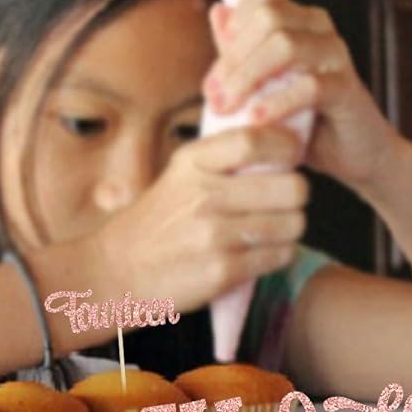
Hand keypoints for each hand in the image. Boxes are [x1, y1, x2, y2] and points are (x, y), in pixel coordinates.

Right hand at [69, 124, 308, 314]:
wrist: (116, 272)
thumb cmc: (156, 223)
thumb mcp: (179, 176)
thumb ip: (223, 159)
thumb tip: (280, 142)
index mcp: (194, 163)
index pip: (255, 140)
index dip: (286, 144)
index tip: (291, 154)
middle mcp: (205, 195)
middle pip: (291, 187)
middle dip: (296, 196)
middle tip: (284, 203)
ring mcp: (215, 235)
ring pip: (292, 225)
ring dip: (289, 229)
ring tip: (270, 231)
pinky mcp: (223, 271)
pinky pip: (279, 256)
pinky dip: (277, 255)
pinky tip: (258, 254)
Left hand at [203, 0, 399, 189]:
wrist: (351, 153)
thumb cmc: (305, 118)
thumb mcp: (263, 85)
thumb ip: (241, 51)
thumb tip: (217, 12)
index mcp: (298, 19)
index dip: (236, 18)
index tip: (219, 59)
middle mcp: (318, 28)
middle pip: (269, 16)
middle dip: (234, 56)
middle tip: (214, 95)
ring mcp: (335, 54)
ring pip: (286, 44)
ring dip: (248, 77)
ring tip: (229, 107)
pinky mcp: (347, 87)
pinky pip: (310, 86)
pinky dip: (279, 102)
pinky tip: (258, 118)